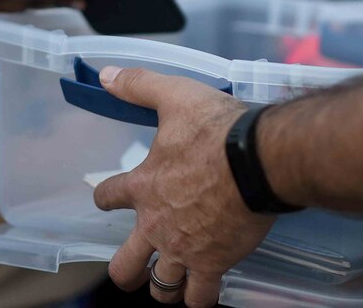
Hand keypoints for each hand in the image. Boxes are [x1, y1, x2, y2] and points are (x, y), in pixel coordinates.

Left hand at [93, 68, 275, 306]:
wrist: (258, 159)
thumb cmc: (217, 129)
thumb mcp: (175, 95)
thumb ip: (138, 85)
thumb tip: (105, 76)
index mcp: (143, 186)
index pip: (107, 198)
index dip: (105, 198)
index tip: (109, 198)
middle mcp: (156, 225)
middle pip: (124, 267)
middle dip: (127, 271)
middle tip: (136, 265)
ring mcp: (183, 249)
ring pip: (160, 288)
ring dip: (163, 286)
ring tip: (171, 280)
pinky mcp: (213, 264)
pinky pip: (200, 297)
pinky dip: (200, 296)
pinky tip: (206, 287)